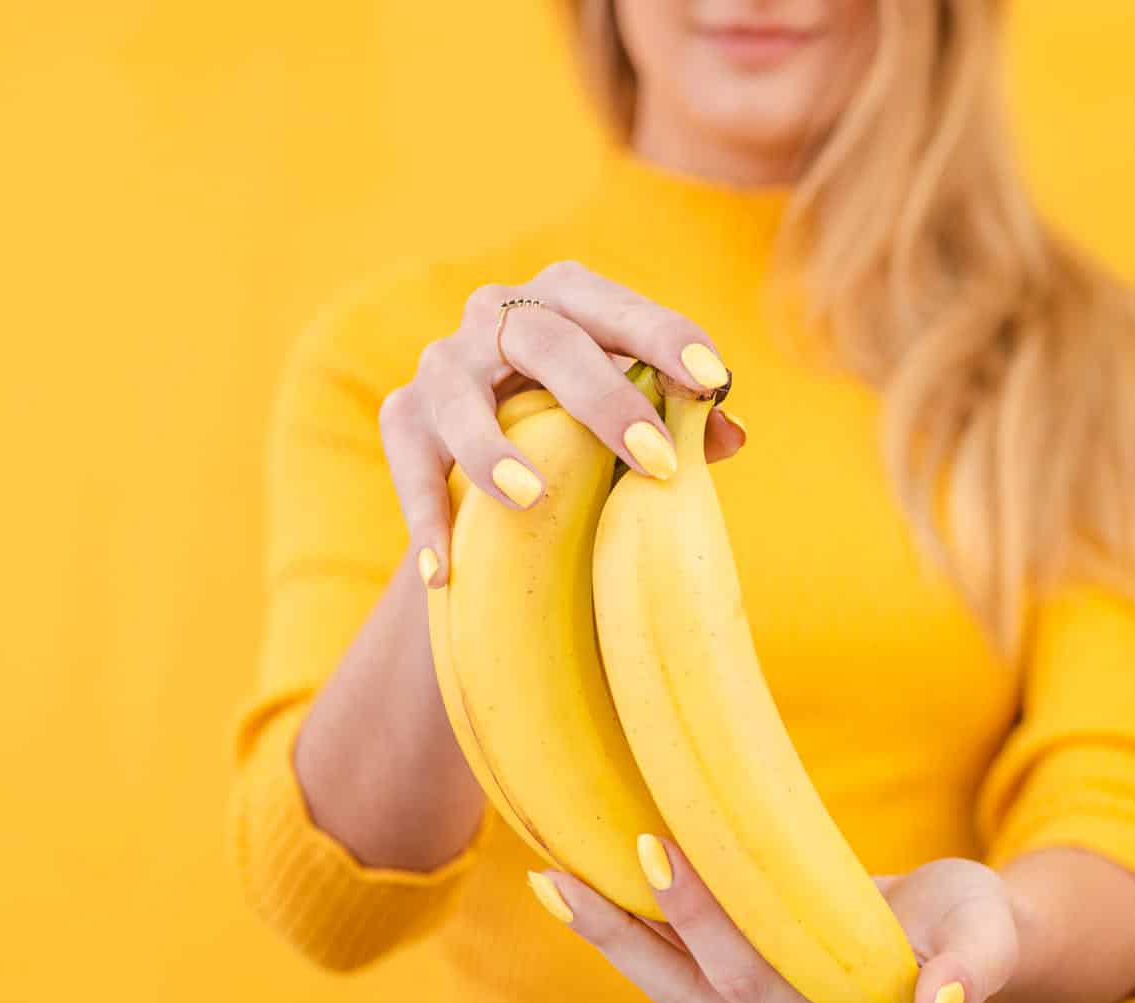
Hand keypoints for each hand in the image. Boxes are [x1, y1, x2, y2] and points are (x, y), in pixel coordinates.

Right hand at [378, 259, 746, 585]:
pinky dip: (425, 515)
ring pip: (459, 394)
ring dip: (491, 446)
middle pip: (546, 338)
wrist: (492, 468)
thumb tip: (731, 435)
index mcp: (569, 299)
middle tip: (657, 462)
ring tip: (532, 500)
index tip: (710, 379)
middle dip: (604, 398)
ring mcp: (444, 363)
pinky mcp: (403, 416)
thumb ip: (681, 425)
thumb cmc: (588, 432)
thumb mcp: (633, 425)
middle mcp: (500, 314)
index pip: (621, 309)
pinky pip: (408, 462)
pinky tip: (443, 570)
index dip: (666, 337)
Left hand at [530, 839, 1019, 1002]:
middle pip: (693, 996)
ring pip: (674, 992)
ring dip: (613, 939)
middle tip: (560, 876)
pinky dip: (636, 937)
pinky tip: (591, 894)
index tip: (656, 847)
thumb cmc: (970, 919)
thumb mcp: (985, 929)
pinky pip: (681, 978)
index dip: (702, 920)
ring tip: (552, 885)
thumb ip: (973, 966)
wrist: (955, 935)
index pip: (755, 980)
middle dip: (624, 936)